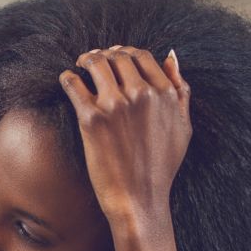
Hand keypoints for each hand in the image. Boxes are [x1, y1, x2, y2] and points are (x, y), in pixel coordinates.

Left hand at [59, 46, 190, 250]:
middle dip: (104, 54)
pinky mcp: (91, 119)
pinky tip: (67, 79)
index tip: (114, 56)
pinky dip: (68, 78)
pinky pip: (74, 85)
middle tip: (93, 59)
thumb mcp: (183, 126)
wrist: (139, 198)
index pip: (142, 56)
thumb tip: (172, 56)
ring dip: (86, 60)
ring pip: (96, 64)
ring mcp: (115, 105)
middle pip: (117, 57)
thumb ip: (181, 90)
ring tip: (80, 65)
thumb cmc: (162, 167)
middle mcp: (141, 94)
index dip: (125, 52)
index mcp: (164, 93)